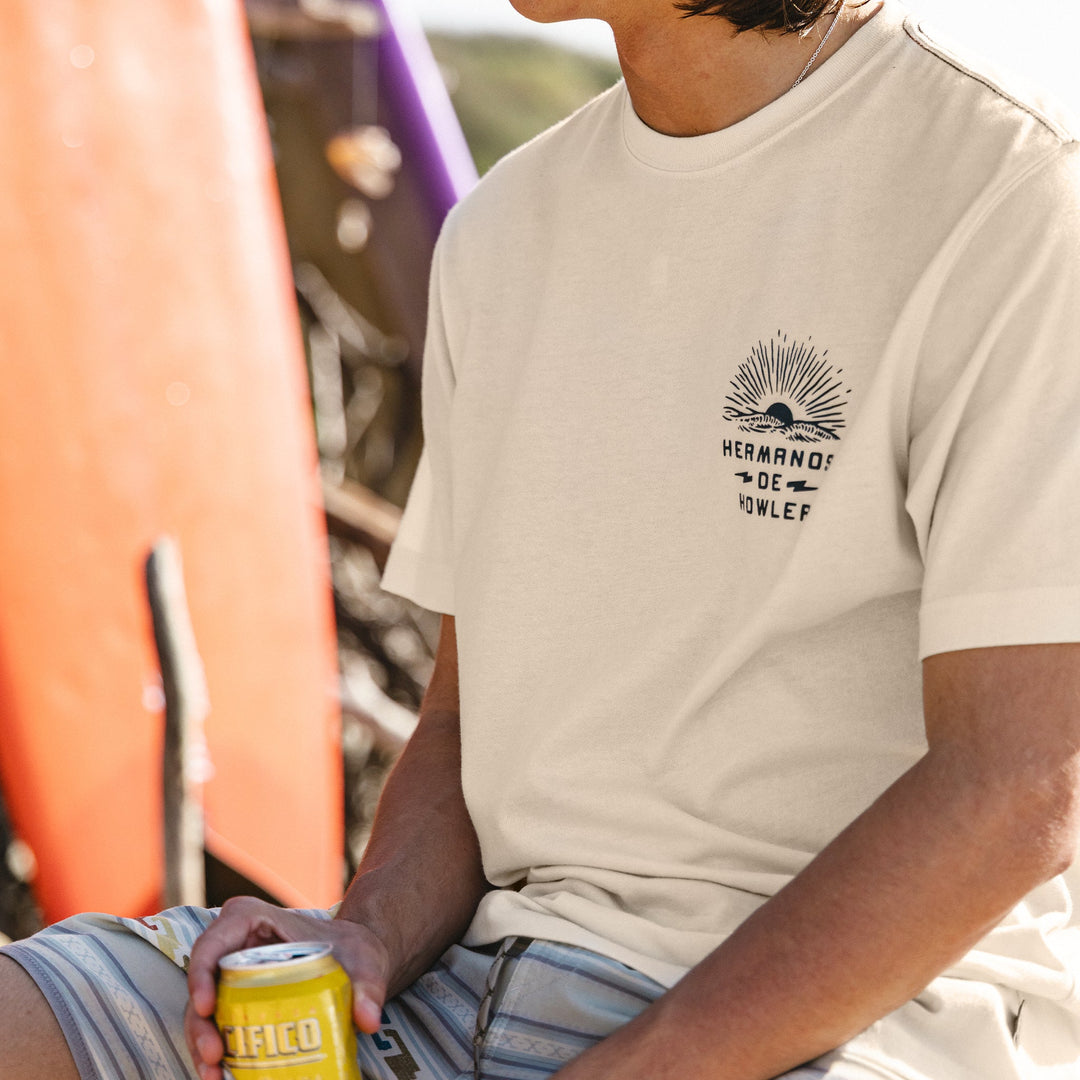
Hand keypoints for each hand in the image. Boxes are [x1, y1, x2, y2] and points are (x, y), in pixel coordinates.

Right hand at [183, 896, 388, 1079]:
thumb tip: (369, 1019)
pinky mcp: (234, 997)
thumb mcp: (363, 962)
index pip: (214, 940)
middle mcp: (234, 944)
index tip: (207, 1007)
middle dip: (199, 1023)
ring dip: (202, 1044)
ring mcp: (230, 972)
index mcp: (255, 920)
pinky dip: (215, 1050)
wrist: (354, 962)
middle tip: (214, 1056)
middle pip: (201, 981)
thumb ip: (368, 986)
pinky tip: (224, 1076)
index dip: (200, 972)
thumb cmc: (352, 951)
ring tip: (215, 1076)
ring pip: (202, 1009)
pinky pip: (215, 1023)